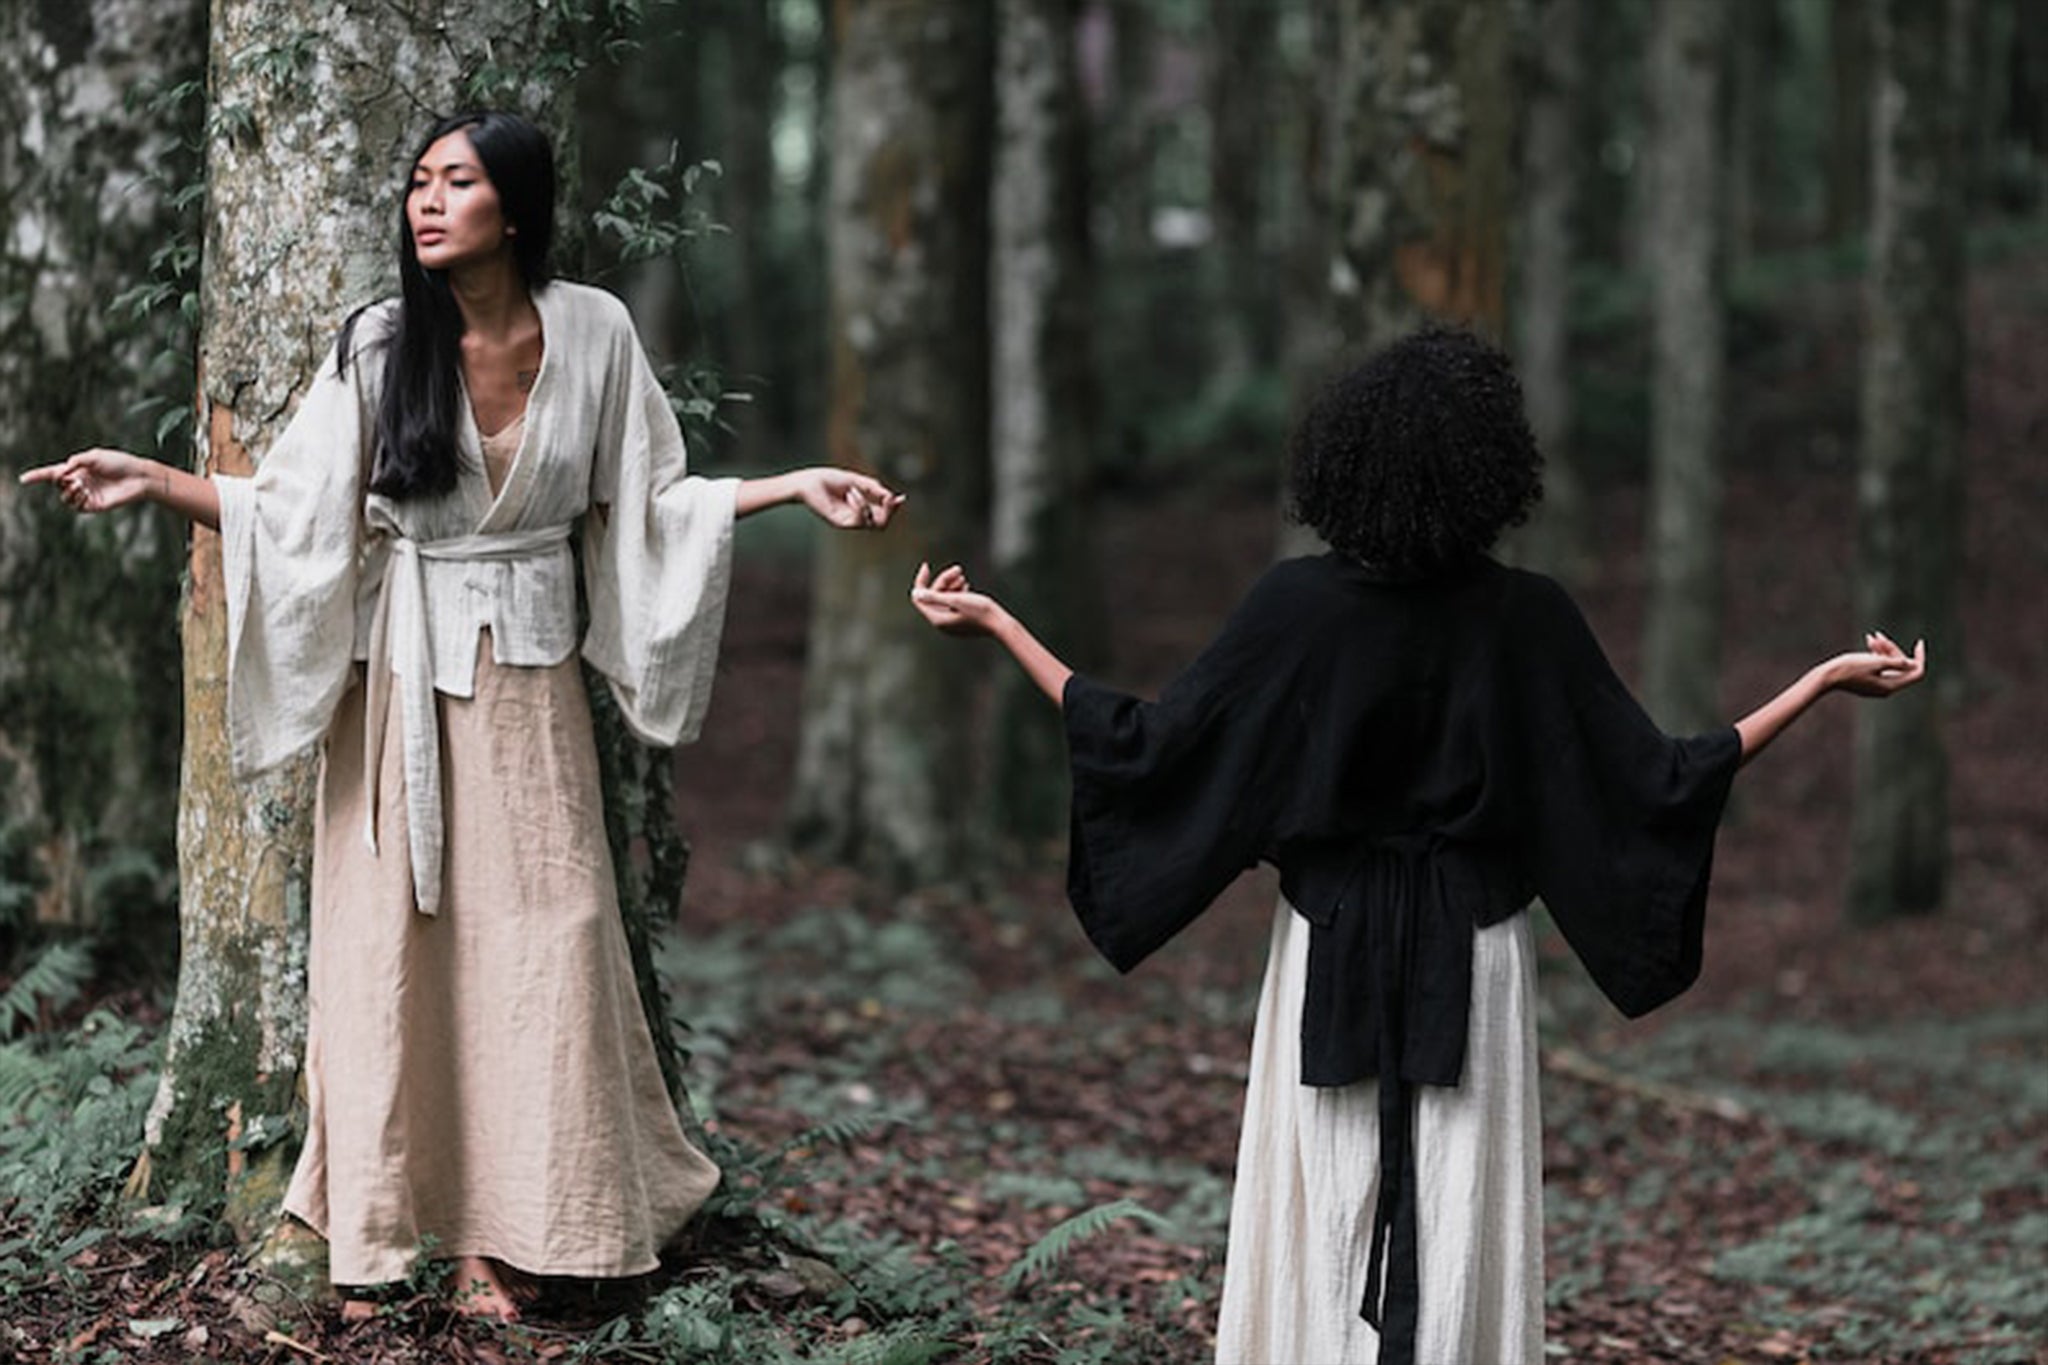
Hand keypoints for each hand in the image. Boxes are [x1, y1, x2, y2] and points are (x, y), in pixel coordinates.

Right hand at [18, 448, 159, 514]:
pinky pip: (76, 506)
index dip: (38, 476)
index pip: (53, 473)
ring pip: (65, 497)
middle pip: (58, 484)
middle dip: (59, 480)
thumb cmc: (119, 463)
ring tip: (79, 484)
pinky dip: (75, 499)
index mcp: (78, 468)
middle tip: (70, 476)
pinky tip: (83, 491)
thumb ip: (76, 461)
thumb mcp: (95, 456)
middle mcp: (81, 482)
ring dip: (67, 491)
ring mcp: (87, 494)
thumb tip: (63, 471)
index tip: (23, 479)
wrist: (138, 476)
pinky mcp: (94, 505)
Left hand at [799, 467, 903, 529]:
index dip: (894, 508)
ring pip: (872, 524)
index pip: (883, 514)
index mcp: (861, 506)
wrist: (807, 482)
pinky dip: (859, 505)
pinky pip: (859, 520)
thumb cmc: (828, 479)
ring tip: (853, 489)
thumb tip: (894, 497)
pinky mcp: (841, 523)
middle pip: (882, 524)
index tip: (900, 498)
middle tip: (888, 498)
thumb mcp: (857, 481)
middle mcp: (856, 516)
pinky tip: (850, 493)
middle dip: (889, 512)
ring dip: (867, 505)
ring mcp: (849, 521)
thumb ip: (875, 489)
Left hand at [910, 561, 1002, 636]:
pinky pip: (953, 604)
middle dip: (944, 581)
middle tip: (958, 569)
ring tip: (963, 575)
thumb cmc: (980, 612)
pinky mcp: (961, 620)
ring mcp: (952, 623)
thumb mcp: (956, 600)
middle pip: (934, 596)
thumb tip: (915, 593)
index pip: (920, 598)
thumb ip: (934, 596)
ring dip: (951, 584)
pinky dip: (957, 592)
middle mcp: (943, 623)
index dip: (921, 581)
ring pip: (944, 598)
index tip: (926, 565)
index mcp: (938, 619)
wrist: (1000, 624)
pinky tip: (966, 584)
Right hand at [1825, 631, 1926, 697]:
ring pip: (1888, 664)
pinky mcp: (1867, 681)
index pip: (1915, 672)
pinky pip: (1878, 666)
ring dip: (1883, 649)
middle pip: (1901, 666)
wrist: (1827, 676)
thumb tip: (1914, 664)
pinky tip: (1869, 640)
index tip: (1919, 642)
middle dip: (1893, 649)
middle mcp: (1885, 688)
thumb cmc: (1850, 668)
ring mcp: (1876, 685)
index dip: (1920, 657)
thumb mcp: (1876, 662)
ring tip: (1873, 636)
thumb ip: (1897, 663)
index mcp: (1890, 686)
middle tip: (1881, 636)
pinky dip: (1875, 654)